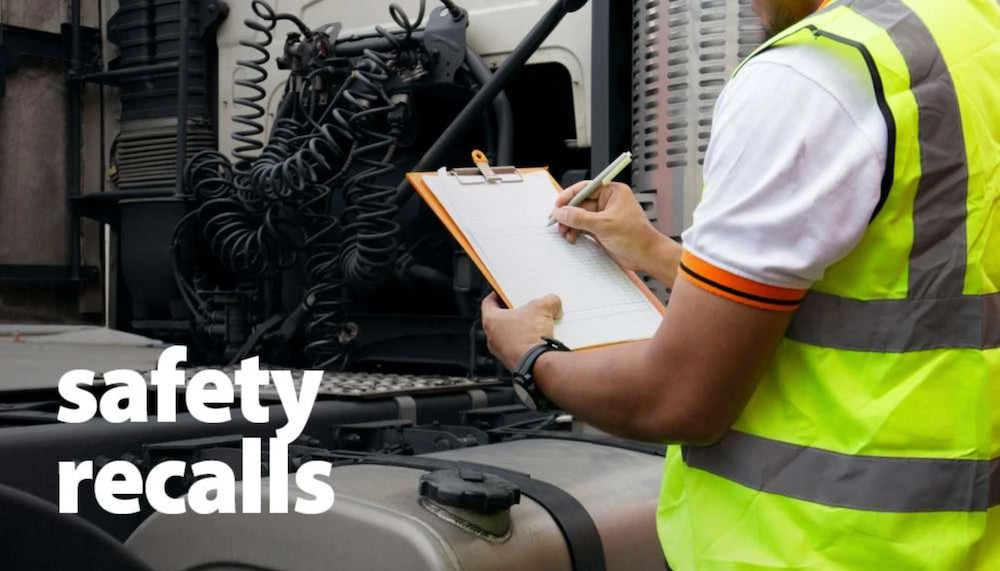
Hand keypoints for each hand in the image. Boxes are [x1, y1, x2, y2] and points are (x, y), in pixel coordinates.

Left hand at [481, 292, 562, 370]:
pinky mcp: (512, 361)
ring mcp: (500, 351)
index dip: (498, 294)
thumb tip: (553, 303)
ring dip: (520, 329)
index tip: (505, 293)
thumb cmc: (530, 338)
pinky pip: (517, 348)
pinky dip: (526, 343)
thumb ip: (548, 300)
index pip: (488, 302)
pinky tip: (539, 339)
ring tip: (536, 324)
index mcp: (491, 320)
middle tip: (525, 308)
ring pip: (509, 335)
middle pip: (500, 319)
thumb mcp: (543, 307)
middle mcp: (492, 337)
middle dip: (514, 313)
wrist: (537, 363)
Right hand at [551, 181, 667, 272]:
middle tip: (558, 222)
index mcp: (612, 192)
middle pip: (580, 203)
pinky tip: (572, 237)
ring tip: (565, 233)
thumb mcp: (604, 225)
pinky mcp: (602, 229)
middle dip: (568, 213)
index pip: (585, 188)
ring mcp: (604, 216)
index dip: (569, 196)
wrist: (646, 256)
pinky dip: (576, 232)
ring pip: (580, 216)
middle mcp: (608, 202)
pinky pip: (583, 227)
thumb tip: (561, 212)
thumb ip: (579, 217)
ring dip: (571, 224)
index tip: (557, 206)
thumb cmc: (635, 237)